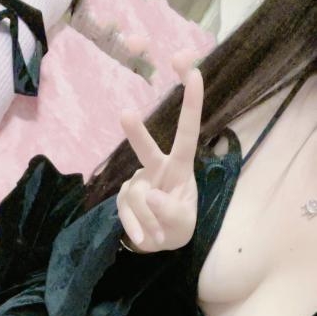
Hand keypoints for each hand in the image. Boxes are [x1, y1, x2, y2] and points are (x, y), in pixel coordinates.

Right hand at [117, 49, 203, 252]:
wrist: (158, 243)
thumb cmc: (177, 226)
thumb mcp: (182, 224)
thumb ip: (169, 210)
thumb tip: (148, 192)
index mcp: (180, 167)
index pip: (186, 134)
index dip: (191, 104)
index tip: (194, 72)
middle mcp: (157, 169)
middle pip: (146, 150)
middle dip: (137, 133)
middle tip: (126, 114)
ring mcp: (137, 182)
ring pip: (138, 198)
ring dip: (149, 221)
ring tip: (158, 237)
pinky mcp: (122, 197)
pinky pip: (126, 212)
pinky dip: (136, 228)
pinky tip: (143, 239)